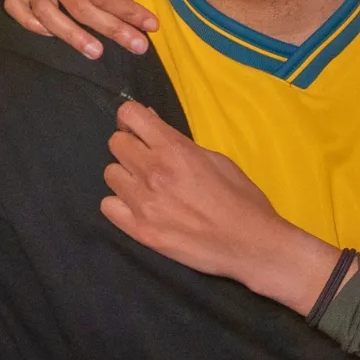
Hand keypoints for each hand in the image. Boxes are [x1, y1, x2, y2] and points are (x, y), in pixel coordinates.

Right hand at [2, 0, 155, 58]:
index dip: (126, 11)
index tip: (150, 25)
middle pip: (78, 6)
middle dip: (111, 29)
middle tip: (138, 46)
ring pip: (47, 13)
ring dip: (72, 37)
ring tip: (97, 53)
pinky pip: (16, 7)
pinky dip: (29, 23)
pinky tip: (52, 36)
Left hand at [100, 100, 341, 313]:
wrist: (251, 244)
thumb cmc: (241, 199)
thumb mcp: (215, 159)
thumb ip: (178, 142)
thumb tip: (150, 123)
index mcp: (175, 150)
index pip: (129, 114)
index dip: (132, 118)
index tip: (140, 129)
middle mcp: (154, 172)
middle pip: (116, 142)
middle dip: (130, 146)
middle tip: (146, 159)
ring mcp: (144, 203)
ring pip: (110, 174)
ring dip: (126, 176)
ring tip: (146, 187)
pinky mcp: (140, 231)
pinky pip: (108, 206)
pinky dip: (121, 204)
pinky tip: (139, 207)